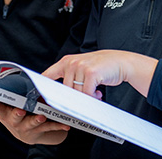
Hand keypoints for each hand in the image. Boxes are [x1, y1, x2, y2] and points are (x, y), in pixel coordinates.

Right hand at [0, 91, 69, 144]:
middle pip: (13, 117)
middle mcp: (14, 122)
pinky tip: (64, 125)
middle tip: (19, 110)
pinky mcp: (40, 131)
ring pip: (32, 123)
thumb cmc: (12, 114)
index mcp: (3, 112)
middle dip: (15, 114)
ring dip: (36, 120)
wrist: (29, 133)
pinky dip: (57, 126)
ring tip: (41, 116)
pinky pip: (50, 128)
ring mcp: (27, 128)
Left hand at [42, 50, 157, 97]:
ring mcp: (80, 66)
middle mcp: (71, 62)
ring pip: (76, 93)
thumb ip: (70, 77)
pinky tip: (98, 93)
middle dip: (74, 98)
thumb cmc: (100, 67)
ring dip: (86, 98)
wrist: (120, 62)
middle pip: (64, 90)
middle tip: (84, 100)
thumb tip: (58, 96)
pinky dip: (93, 97)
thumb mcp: (81, 67)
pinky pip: (87, 93)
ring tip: (94, 93)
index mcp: (65, 61)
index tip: (41, 99)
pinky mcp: (91, 72)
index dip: (43, 89)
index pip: (47, 75)